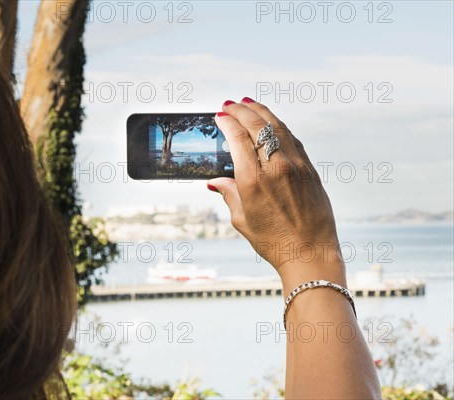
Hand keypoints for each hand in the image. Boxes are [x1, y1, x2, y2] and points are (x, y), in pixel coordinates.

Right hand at [208, 98, 345, 284]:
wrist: (310, 253)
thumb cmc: (273, 241)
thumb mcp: (242, 220)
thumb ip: (229, 194)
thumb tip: (216, 181)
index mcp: (253, 180)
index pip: (238, 137)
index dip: (227, 121)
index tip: (220, 115)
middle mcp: (275, 167)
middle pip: (257, 125)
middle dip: (241, 110)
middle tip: (230, 104)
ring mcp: (296, 165)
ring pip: (277, 126)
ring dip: (261, 112)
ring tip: (248, 104)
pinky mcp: (310, 169)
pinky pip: (292, 139)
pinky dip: (279, 126)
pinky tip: (270, 123)